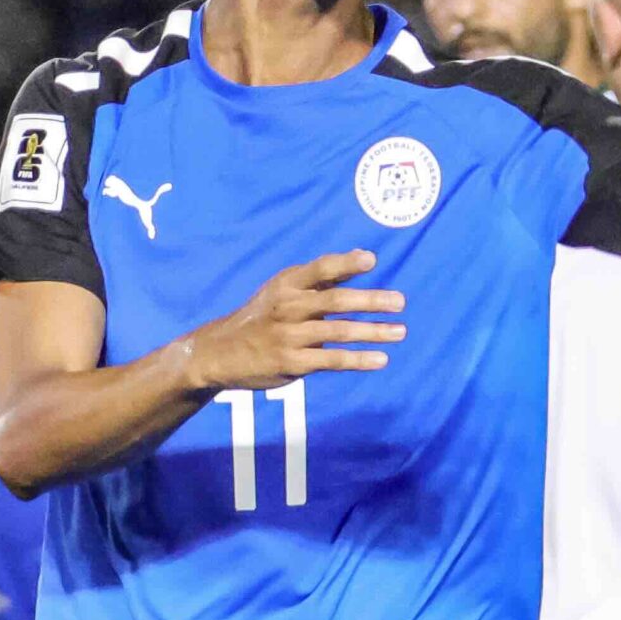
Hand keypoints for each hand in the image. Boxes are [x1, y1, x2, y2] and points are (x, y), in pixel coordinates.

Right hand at [181, 251, 403, 391]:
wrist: (220, 352)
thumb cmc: (262, 316)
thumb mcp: (283, 290)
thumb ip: (321, 277)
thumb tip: (362, 256)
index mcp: (287, 285)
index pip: (319, 269)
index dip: (345, 263)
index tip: (371, 260)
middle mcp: (288, 308)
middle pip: (335, 301)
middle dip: (370, 301)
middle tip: (399, 301)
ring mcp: (289, 337)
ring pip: (338, 332)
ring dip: (373, 332)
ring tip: (400, 331)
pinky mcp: (292, 363)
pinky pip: (331, 360)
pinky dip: (358, 359)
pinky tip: (380, 359)